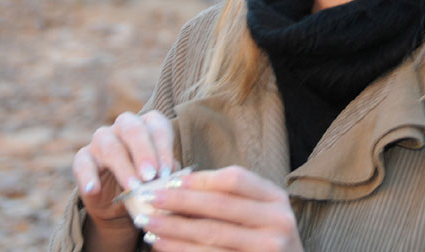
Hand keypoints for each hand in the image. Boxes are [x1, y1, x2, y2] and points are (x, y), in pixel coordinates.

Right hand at [72, 110, 177, 231]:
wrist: (118, 203)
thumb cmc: (146, 183)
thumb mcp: (159, 178)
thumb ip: (167, 174)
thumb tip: (174, 176)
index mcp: (147, 125)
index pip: (157, 127)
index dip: (163, 149)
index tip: (168, 173)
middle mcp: (123, 126)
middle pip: (133, 129)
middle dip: (143, 152)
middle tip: (151, 175)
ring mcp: (101, 140)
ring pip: (109, 145)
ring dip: (123, 167)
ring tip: (133, 187)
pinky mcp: (83, 157)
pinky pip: (82, 163)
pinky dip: (87, 176)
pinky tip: (93, 189)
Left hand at [135, 165, 303, 251]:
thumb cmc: (266, 240)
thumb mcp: (260, 214)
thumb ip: (230, 199)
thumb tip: (179, 186)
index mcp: (276, 199)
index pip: (234, 179)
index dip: (200, 179)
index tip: (170, 181)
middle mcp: (277, 222)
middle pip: (219, 206)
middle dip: (179, 201)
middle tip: (149, 198)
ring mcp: (266, 249)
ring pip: (211, 234)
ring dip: (174, 228)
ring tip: (148, 224)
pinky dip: (181, 251)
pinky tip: (162, 245)